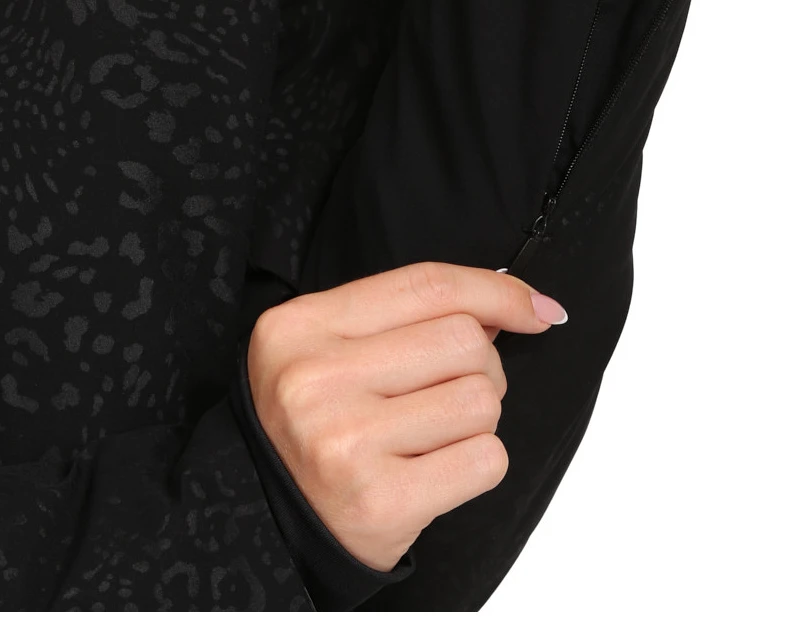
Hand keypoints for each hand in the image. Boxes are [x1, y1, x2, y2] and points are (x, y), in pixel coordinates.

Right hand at [246, 261, 566, 571]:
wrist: (267, 517)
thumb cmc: (314, 422)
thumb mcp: (330, 345)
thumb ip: (410, 314)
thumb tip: (517, 304)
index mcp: (302, 326)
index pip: (427, 285)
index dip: (495, 292)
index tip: (534, 309)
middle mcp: (315, 378)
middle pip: (464, 340)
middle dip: (479, 366)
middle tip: (446, 391)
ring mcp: (345, 441)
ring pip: (481, 400)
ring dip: (476, 418)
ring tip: (433, 433)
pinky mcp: (381, 501)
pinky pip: (485, 459)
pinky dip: (477, 463)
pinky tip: (435, 469)